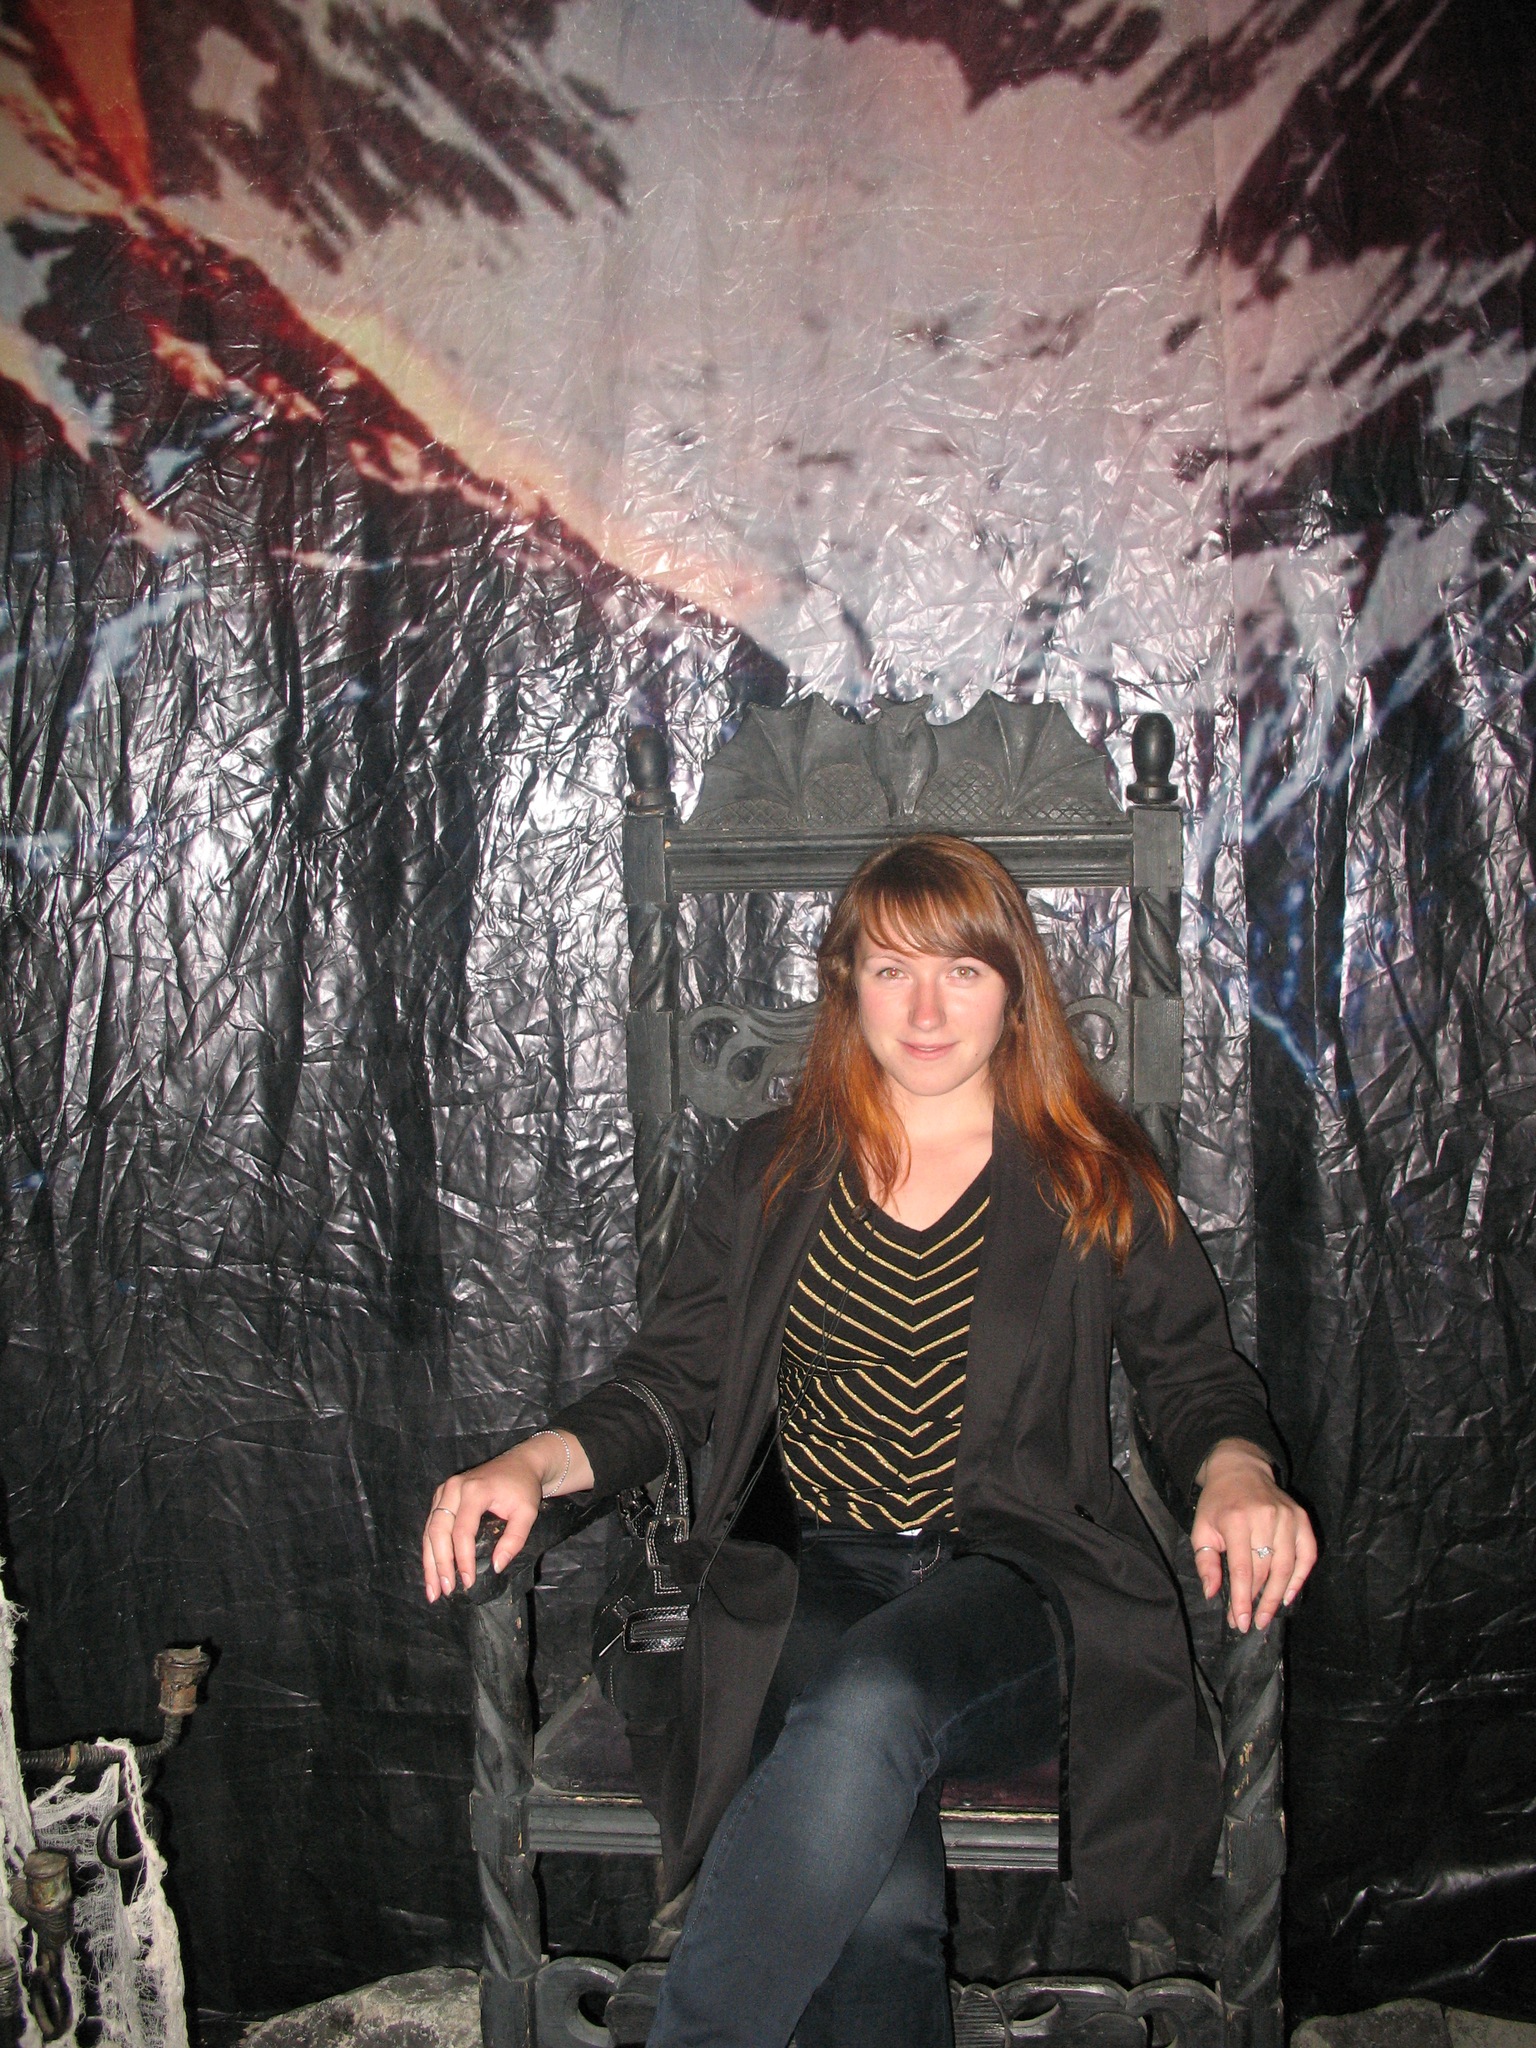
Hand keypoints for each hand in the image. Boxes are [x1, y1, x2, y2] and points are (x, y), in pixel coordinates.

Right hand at [422, 1430, 591, 1600]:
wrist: (519, 1464)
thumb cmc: (523, 1488)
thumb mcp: (527, 1513)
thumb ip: (514, 1539)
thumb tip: (496, 1567)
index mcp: (474, 1490)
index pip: (462, 1531)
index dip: (463, 1559)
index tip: (468, 1582)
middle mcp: (453, 1488)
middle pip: (438, 1531)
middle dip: (440, 1564)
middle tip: (444, 1591)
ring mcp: (443, 1491)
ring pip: (429, 1531)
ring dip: (429, 1562)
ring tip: (433, 1590)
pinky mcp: (440, 1497)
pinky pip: (430, 1526)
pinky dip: (430, 1550)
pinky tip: (432, 1571)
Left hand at [1190, 1438, 1316, 1633]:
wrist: (1240, 1469)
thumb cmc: (1218, 1504)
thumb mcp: (1201, 1529)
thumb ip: (1205, 1562)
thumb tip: (1212, 1594)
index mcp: (1236, 1519)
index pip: (1241, 1568)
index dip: (1242, 1598)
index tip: (1241, 1621)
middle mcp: (1264, 1517)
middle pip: (1265, 1570)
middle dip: (1257, 1600)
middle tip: (1251, 1622)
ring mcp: (1287, 1517)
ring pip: (1287, 1566)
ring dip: (1278, 1595)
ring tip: (1267, 1615)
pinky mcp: (1301, 1518)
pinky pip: (1307, 1555)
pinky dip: (1300, 1577)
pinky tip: (1288, 1595)